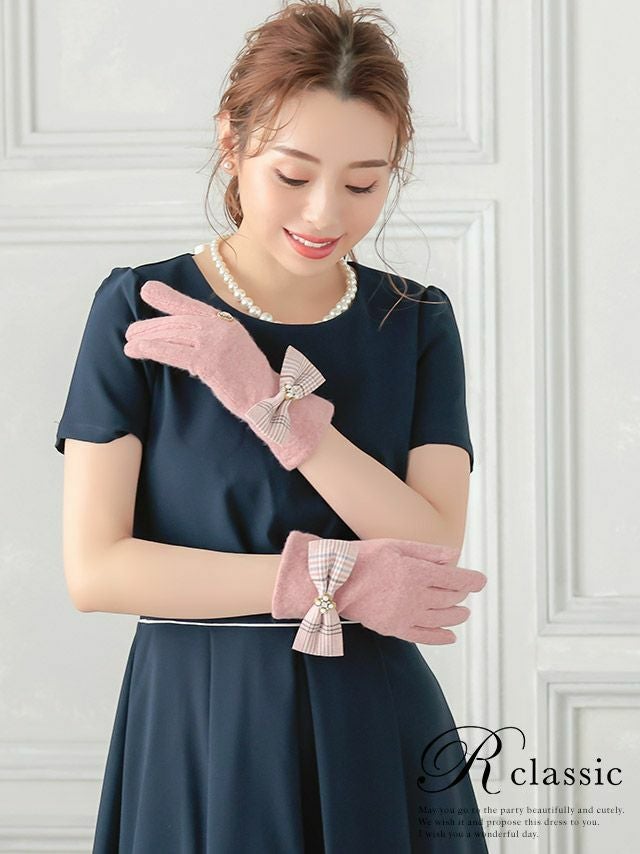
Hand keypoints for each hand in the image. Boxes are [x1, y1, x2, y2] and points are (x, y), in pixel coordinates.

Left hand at [123, 280, 334, 469]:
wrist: (269, 400)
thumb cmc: (250, 381)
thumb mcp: (234, 352)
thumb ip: (214, 339)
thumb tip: (187, 337)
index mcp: (228, 323)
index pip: (193, 306)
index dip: (169, 298)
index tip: (147, 291)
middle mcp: (222, 327)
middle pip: (178, 322)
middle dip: (151, 325)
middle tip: (131, 331)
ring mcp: (216, 343)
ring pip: (173, 335)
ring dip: (147, 337)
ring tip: (129, 343)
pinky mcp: (210, 361)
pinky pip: (175, 352)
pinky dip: (153, 349)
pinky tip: (139, 350)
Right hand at [272, 530, 486, 655]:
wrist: (333, 581)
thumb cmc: (363, 558)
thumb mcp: (396, 546)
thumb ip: (427, 552)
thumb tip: (454, 555)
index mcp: (417, 572)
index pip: (454, 578)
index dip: (471, 580)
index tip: (481, 581)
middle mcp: (415, 596)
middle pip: (449, 598)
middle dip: (462, 596)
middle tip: (466, 593)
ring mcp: (405, 614)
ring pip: (441, 619)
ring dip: (456, 616)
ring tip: (463, 613)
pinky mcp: (394, 628)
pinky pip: (424, 636)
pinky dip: (440, 637)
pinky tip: (450, 636)